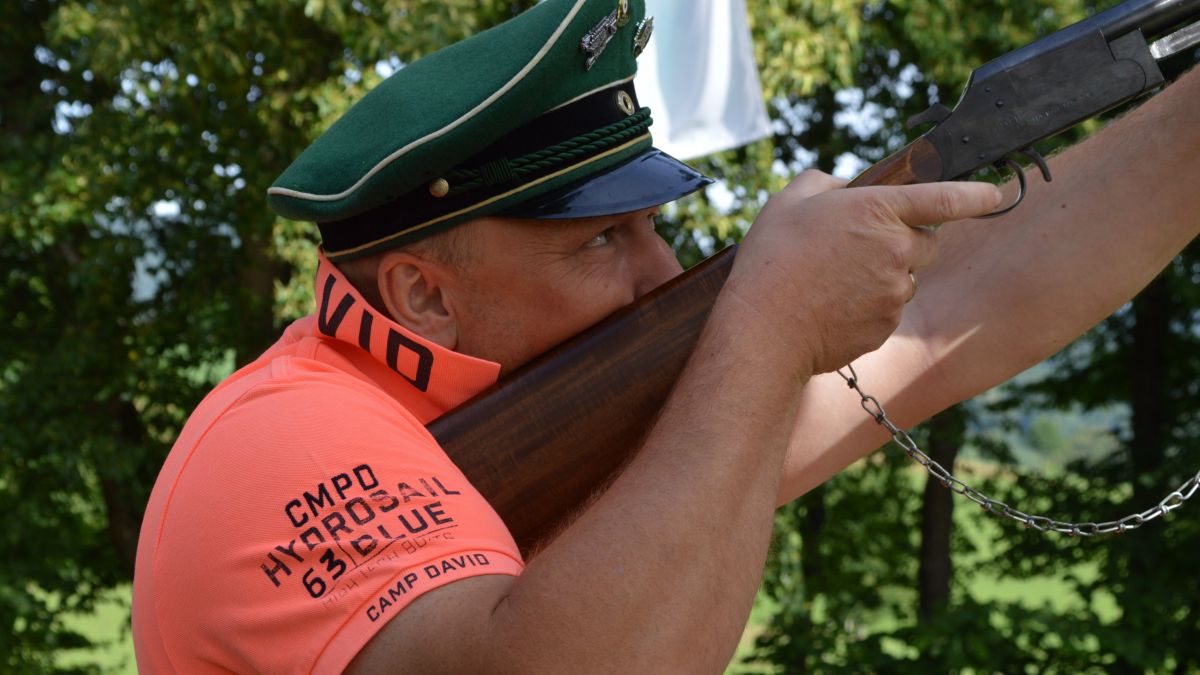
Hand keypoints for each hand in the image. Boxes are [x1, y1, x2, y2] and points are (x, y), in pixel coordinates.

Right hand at [725, 170, 1001, 375]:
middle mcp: (897, 251)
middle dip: (905, 242)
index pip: (947, 198)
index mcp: (878, 210)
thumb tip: (846, 190)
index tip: (995, 195)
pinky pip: (886, 312)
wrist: (764, 330)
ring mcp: (894, 293)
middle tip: (859, 247)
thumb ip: (825, 183)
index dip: (977, 195)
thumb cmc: (771, 261)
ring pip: (903, 280)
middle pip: (927, 243)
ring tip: (831, 283)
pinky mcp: (884, 328)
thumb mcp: (789, 201)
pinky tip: (830, 308)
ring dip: (881, 277)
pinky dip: (865, 308)